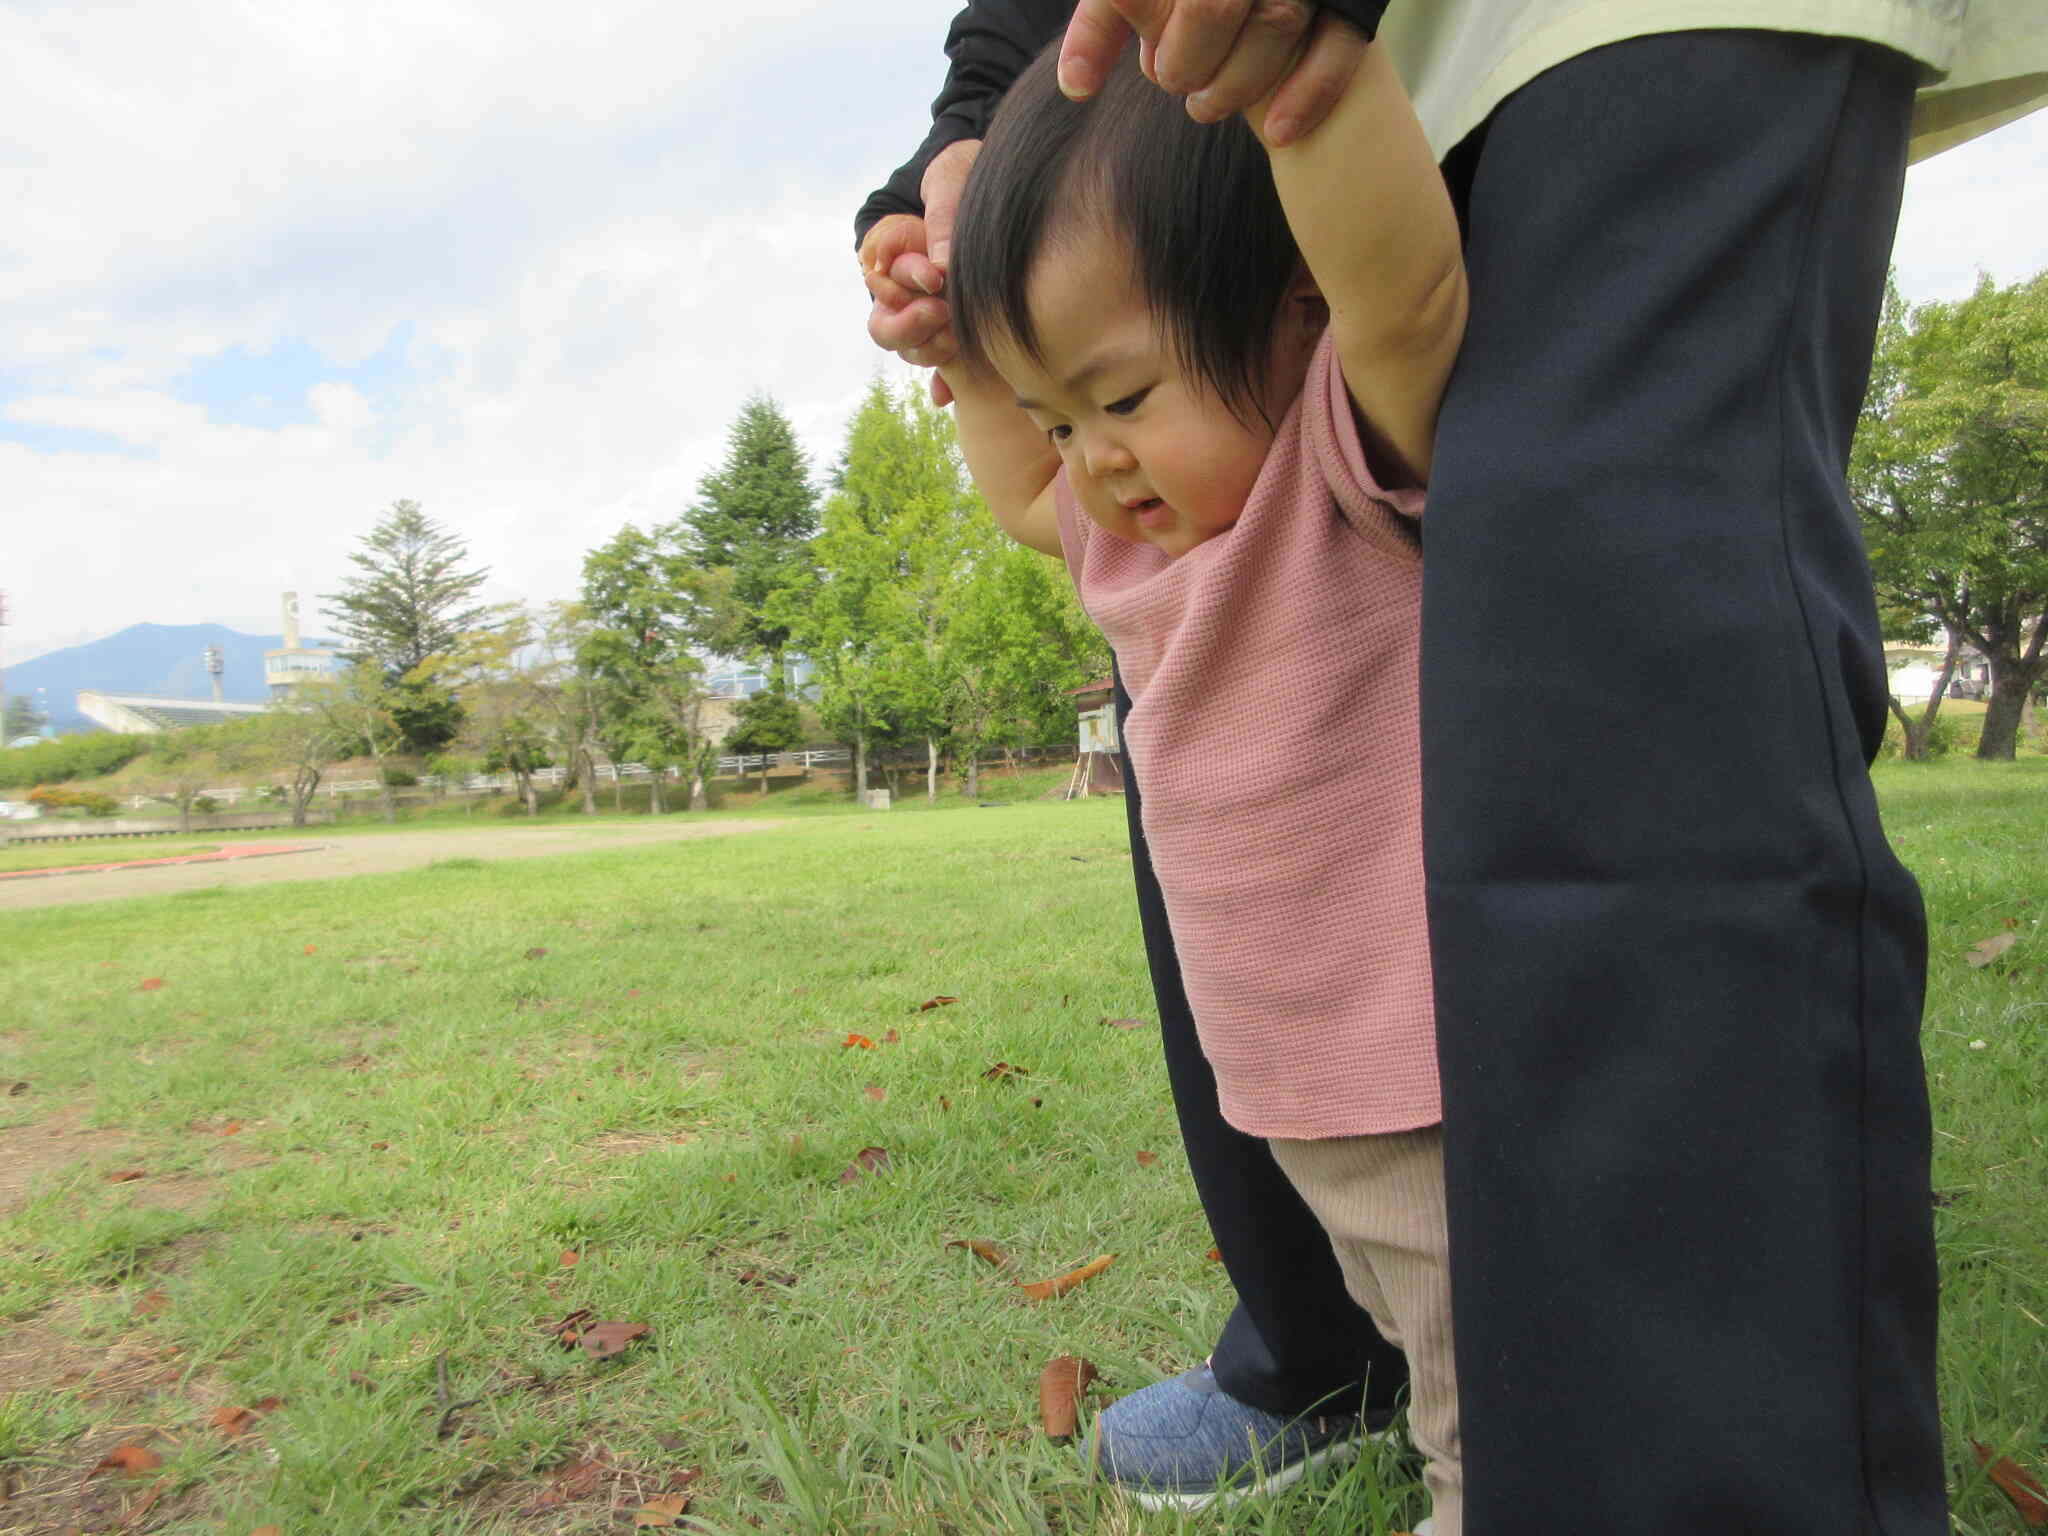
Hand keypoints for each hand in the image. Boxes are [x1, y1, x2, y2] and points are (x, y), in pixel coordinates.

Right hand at [857, 139, 979, 404]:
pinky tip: (947, 393)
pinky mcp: (962, 329)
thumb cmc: (971, 169)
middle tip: (942, 313)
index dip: (901, 285)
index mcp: (895, 253)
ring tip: (959, 336)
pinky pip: (944, 368)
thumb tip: (942, 270)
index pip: (882, 282)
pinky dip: (944, 383)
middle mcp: (907, 287)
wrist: (1010, 177)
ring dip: (930, 351)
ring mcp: (932, 310)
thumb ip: (943, 218)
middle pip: (886, 327)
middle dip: (910, 326)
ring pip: (913, 350)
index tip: (935, 279)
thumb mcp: (951, 178)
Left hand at [1057, 0, 1361, 144]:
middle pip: (1217, 7)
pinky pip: (1341, 46)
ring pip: (1276, 27)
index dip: (1159, 38)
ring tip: (1205, 106)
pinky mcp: (1353, 3)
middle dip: (1188, 61)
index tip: (1153, 61)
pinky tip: (1277, 131)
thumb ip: (1104, 24)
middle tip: (1177, 81)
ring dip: (1235, 85)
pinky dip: (1311, 92)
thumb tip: (1075, 88)